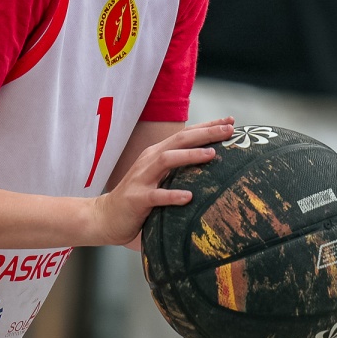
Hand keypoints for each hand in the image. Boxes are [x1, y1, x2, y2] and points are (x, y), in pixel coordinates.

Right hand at [93, 118, 233, 246]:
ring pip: (167, 160)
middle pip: (179, 140)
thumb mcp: (159, 178)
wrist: (105, 216)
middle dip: (205, 133)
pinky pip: (156, 196)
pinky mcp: (137, 199)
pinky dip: (172, 195)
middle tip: (229, 129)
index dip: (207, 126)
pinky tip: (188, 197)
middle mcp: (149, 161)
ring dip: (190, 156)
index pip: (185, 135)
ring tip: (212, 154)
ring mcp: (142, 178)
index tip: (231, 121)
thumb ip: (178, 170)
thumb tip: (211, 165)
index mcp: (157, 154)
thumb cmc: (138, 198)